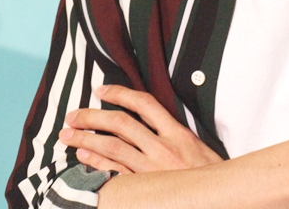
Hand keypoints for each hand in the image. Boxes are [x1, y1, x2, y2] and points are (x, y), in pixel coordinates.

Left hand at [58, 84, 222, 173]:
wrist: (220, 198)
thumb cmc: (210, 175)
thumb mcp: (198, 147)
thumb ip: (174, 134)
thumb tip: (148, 121)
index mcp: (178, 134)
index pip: (144, 104)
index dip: (120, 93)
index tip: (101, 90)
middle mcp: (163, 148)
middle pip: (121, 123)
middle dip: (92, 117)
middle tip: (73, 115)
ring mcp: (152, 170)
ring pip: (112, 147)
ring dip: (86, 139)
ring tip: (68, 135)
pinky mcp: (145, 188)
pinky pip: (114, 173)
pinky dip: (96, 163)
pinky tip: (82, 156)